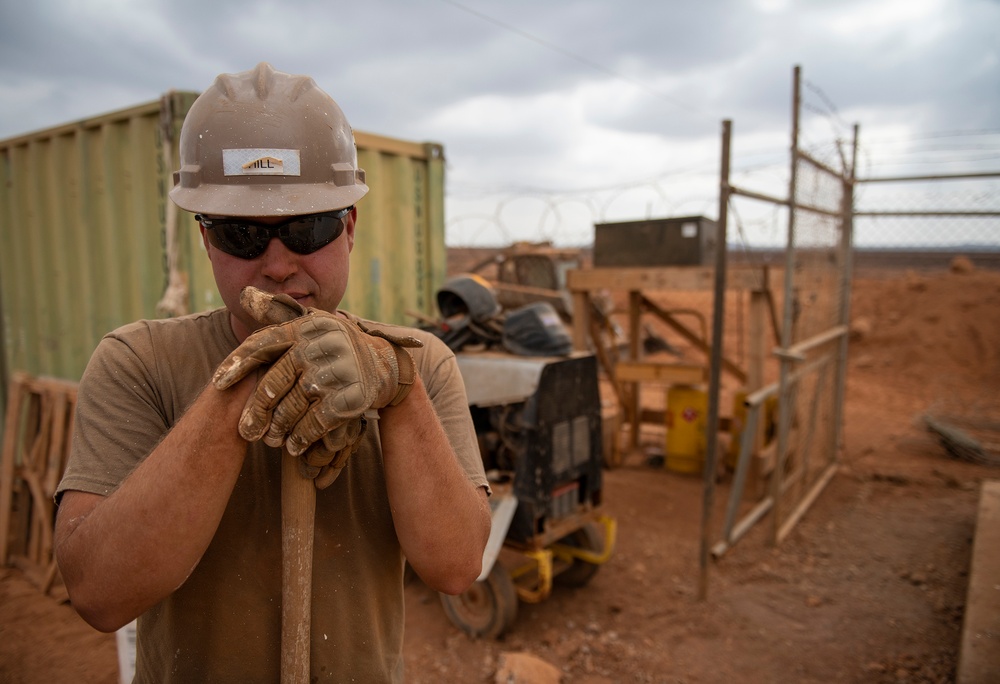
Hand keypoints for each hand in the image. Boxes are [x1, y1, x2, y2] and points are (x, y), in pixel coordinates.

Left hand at [213, 289, 421, 460]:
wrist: (385, 364)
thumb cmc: (337, 344)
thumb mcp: (312, 323)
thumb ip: (277, 312)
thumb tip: (244, 293)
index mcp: (304, 328)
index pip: (263, 344)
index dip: (237, 364)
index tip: (218, 384)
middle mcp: (318, 346)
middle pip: (273, 383)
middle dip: (256, 412)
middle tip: (247, 431)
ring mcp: (335, 372)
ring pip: (291, 407)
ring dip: (278, 428)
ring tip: (272, 440)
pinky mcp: (349, 397)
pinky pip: (315, 423)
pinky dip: (302, 437)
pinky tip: (295, 445)